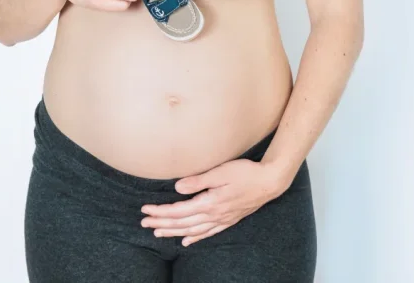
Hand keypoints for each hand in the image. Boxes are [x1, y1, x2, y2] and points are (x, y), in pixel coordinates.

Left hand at [140, 158, 289, 246]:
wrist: (269, 182)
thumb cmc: (245, 173)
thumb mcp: (220, 172)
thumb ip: (198, 181)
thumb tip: (177, 188)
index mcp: (209, 203)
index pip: (178, 211)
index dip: (160, 212)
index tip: (145, 210)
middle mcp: (213, 215)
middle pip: (182, 223)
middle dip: (161, 223)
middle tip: (144, 223)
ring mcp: (222, 220)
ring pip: (192, 231)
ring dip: (174, 233)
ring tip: (158, 233)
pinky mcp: (229, 220)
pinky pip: (208, 233)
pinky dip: (195, 238)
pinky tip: (187, 242)